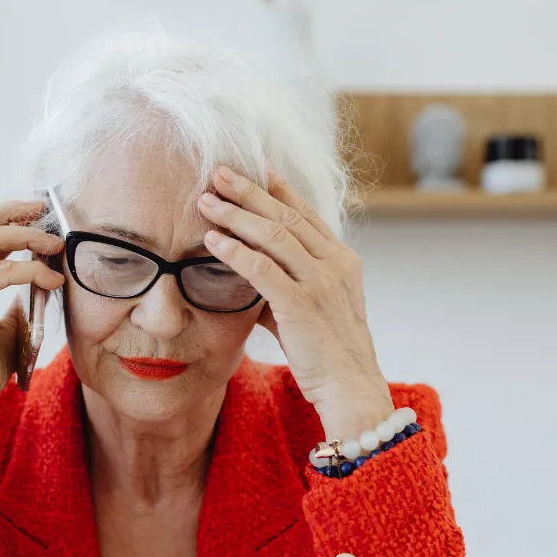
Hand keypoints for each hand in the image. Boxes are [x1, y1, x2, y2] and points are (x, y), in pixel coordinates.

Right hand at [0, 200, 65, 414]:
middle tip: (42, 210)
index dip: (1, 219)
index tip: (32, 216)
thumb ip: (11, 300)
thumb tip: (36, 280)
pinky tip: (52, 278)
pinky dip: (32, 270)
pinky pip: (4, 270)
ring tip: (54, 243)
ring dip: (26, 235)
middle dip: (11, 212)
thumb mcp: (1, 325)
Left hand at [197, 165, 393, 439]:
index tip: (255, 168)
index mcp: (342, 259)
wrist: (350, 388)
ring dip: (235, 215)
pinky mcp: (302, 304)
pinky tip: (212, 241)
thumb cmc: (327, 353)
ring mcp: (321, 282)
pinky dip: (234, 252)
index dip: (279, 189)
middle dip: (248, 192)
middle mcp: (335, 264)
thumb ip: (283, 285)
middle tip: (219, 172)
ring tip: (206, 201)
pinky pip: (262, 269)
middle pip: (285, 215)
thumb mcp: (311, 308)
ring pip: (272, 235)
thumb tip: (247, 272)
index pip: (305, 213)